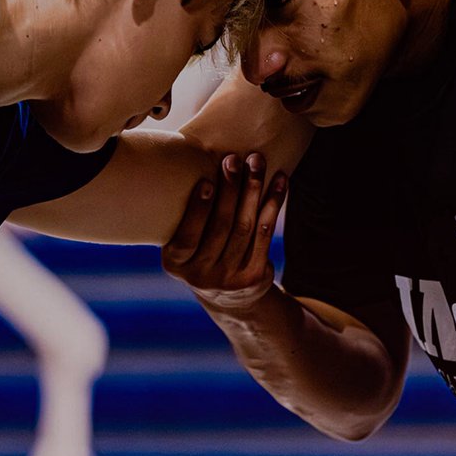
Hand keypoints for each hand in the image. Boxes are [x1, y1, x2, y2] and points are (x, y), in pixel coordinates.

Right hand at [162, 152, 285, 311]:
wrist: (228, 296)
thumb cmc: (200, 251)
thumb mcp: (183, 242)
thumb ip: (184, 215)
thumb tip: (185, 159)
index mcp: (175, 263)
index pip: (187, 236)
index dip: (198, 210)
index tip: (207, 181)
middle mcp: (200, 275)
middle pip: (221, 227)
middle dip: (230, 190)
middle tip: (234, 159)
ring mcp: (230, 279)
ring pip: (246, 227)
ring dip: (253, 191)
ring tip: (257, 162)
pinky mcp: (255, 276)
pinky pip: (265, 234)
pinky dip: (273, 204)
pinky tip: (280, 181)